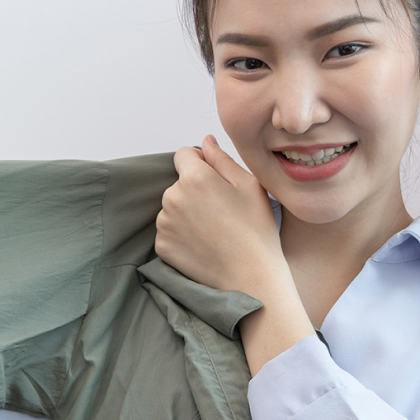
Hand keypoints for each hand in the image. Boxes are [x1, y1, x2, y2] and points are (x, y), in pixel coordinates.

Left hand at [155, 135, 313, 374]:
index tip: (215, 179)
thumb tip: (206, 141)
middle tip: (222, 211)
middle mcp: (172, 197)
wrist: (250, 277)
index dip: (200, 162)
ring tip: (214, 230)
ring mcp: (164, 223)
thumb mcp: (249, 186)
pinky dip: (182, 234)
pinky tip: (204, 244)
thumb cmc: (256, 230)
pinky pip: (169, 231)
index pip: (184, 154)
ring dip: (187, 212)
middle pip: (179, 183)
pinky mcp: (162, 246)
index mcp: (194, 178)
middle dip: (195, 190)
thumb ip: (222, 159)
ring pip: (173, 207)